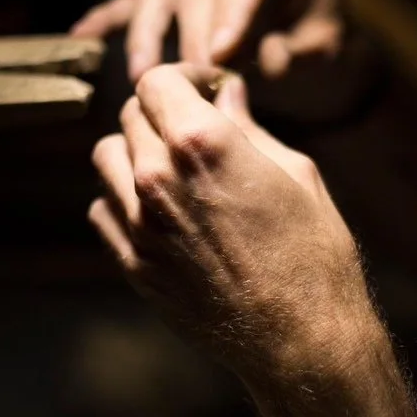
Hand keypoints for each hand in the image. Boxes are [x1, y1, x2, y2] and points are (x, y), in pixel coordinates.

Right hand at [73, 0, 345, 118]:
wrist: (309, 23)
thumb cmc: (319, 31)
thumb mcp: (331, 41)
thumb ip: (305, 49)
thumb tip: (267, 57)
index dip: (233, 14)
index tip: (223, 56)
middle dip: (195, 41)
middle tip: (194, 87)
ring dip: (149, 38)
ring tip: (145, 78)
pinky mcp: (174, 0)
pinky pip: (135, 5)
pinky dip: (108, 19)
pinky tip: (81, 38)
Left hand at [89, 63, 369, 381]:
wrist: (301, 339)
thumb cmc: (314, 254)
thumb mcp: (296, 174)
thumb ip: (248, 128)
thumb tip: (224, 95)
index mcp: (203, 144)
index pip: (157, 80)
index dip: (182, 77)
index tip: (203, 89)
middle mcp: (158, 178)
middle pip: (129, 115)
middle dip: (161, 112)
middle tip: (193, 129)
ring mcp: (139, 225)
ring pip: (106, 159)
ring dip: (133, 152)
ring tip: (170, 168)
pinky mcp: (133, 265)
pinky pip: (102, 211)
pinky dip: (120, 201)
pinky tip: (157, 210)